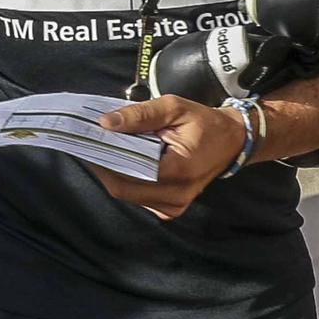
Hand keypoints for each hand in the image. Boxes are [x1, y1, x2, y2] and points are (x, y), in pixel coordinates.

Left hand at [91, 95, 247, 220]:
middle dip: (104, 167)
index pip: (127, 175)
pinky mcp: (171, 210)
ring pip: (129, 196)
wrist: (232, 141)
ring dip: (114, 174)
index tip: (87, 142)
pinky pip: (139, 198)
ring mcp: (174, 207)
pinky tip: (125, 162)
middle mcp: (176, 196)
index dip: (103, 161)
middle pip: (123, 189)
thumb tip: (105, 123)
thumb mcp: (174, 108)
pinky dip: (128, 181)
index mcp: (179, 171)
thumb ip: (140, 115)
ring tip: (107, 150)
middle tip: (91, 145)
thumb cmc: (203, 122)